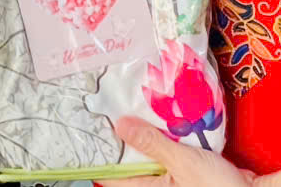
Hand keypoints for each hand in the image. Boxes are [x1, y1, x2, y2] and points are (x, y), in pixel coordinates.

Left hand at [112, 117, 264, 186]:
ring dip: (147, 130)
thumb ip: (152, 143)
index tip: (92, 125)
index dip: (101, 152)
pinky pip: (170, 149)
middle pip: (131, 159)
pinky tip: (164, 114)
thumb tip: (120, 125)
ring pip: (151, 151)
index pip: (114, 175)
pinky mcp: (188, 169)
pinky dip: (167, 133)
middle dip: (125, 134)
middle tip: (114, 104)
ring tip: (134, 102)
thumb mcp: (183, 162)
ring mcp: (172, 178)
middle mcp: (158, 185)